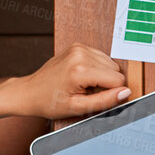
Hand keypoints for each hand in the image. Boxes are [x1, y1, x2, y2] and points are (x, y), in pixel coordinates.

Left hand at [10, 44, 130, 119]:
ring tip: (83, 84)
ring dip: (101, 76)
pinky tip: (82, 76)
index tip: (94, 97)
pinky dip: (96, 69)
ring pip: (111, 64)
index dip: (110, 93)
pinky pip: (101, 58)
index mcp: (80, 70)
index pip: (117, 80)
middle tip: (86, 92)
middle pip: (116, 70)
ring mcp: (79, 48)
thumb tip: (125, 93)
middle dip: (106, 84)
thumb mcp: (77, 107)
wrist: (29, 92)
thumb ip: (104, 101)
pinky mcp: (79, 46)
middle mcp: (81, 54)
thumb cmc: (48, 101)